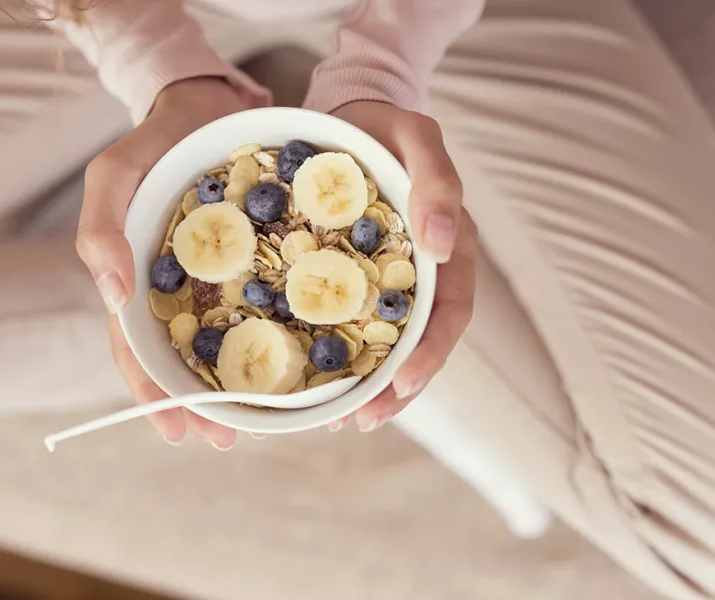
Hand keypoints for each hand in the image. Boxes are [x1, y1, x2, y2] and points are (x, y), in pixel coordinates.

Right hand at [77, 77, 247, 448]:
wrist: (208, 104)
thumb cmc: (154, 140)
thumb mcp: (114, 173)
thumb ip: (100, 226)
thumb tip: (113, 296)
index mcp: (135, 280)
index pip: (136, 349)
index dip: (153, 393)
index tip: (180, 431)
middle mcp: (172, 287)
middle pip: (180, 359)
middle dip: (200, 404)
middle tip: (229, 439)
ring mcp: (212, 277)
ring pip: (221, 342)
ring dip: (236, 384)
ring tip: (262, 420)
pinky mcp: (253, 261)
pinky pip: (260, 306)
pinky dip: (271, 336)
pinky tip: (296, 359)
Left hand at [328, 101, 477, 432]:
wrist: (349, 114)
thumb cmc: (386, 127)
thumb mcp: (418, 139)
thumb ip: (438, 183)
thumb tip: (443, 244)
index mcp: (446, 250)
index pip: (450, 315)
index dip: (430, 356)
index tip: (401, 386)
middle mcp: (421, 273)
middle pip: (420, 344)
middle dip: (397, 388)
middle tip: (362, 421)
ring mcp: (387, 279)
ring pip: (386, 343)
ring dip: (369, 384)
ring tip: (339, 418)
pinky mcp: (352, 277)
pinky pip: (350, 321)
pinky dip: (339, 353)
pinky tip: (312, 373)